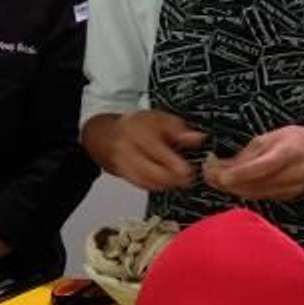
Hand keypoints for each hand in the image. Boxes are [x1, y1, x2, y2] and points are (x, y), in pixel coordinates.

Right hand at [84, 110, 205, 191]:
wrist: (106, 135)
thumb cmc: (135, 125)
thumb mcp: (157, 118)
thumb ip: (178, 128)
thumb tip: (196, 137)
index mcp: (137, 130)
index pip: (155, 149)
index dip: (172, 162)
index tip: (187, 170)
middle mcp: (127, 147)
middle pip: (149, 169)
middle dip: (171, 178)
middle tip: (187, 179)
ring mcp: (122, 163)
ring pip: (145, 180)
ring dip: (165, 184)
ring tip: (179, 181)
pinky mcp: (123, 174)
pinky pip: (141, 184)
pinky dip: (156, 186)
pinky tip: (166, 183)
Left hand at [201, 125, 303, 201]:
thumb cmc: (292, 140)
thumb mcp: (268, 138)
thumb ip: (245, 155)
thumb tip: (218, 167)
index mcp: (289, 153)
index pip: (261, 168)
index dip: (238, 174)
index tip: (218, 175)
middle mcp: (293, 173)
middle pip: (255, 185)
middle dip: (228, 182)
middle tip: (208, 174)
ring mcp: (293, 188)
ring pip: (255, 194)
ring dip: (232, 188)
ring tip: (216, 178)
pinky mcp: (289, 197)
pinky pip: (261, 196)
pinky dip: (245, 190)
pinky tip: (233, 183)